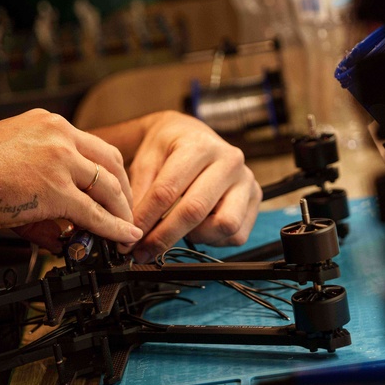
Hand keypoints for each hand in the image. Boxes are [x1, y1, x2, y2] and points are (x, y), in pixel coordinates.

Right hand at [0, 109, 142, 249]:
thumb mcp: (8, 158)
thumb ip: (38, 179)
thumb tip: (52, 216)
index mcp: (46, 122)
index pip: (91, 144)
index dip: (107, 169)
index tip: (112, 185)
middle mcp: (58, 135)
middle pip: (110, 161)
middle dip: (123, 188)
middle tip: (126, 208)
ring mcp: (60, 161)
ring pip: (108, 186)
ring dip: (122, 209)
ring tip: (126, 226)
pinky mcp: (57, 190)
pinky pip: (94, 212)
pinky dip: (113, 227)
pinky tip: (122, 236)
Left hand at [123, 111, 261, 260]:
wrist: (193, 133)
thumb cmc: (170, 146)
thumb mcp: (147, 159)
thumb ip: (139, 192)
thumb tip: (131, 229)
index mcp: (200, 146)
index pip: (168, 190)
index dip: (145, 218)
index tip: (129, 235)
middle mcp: (229, 162)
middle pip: (195, 210)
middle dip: (164, 236)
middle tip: (142, 250)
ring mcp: (246, 181)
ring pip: (225, 225)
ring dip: (196, 236)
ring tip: (179, 228)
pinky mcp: (255, 199)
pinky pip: (237, 235)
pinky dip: (214, 239)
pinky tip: (199, 226)